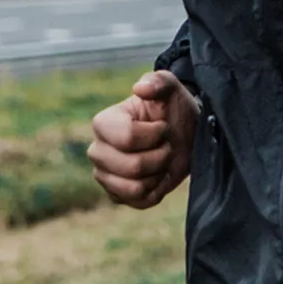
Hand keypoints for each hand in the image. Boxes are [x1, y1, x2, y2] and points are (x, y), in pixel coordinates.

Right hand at [88, 70, 198, 208]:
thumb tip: (140, 88)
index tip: (163, 126)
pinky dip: (157, 189)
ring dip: (159, 172)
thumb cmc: (173, 109)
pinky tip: (158, 174)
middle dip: (160, 155)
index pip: (126, 138)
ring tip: (161, 159)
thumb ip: (158, 81)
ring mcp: (104, 176)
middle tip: (165, 144)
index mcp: (103, 123)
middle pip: (132, 166)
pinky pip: (139, 201)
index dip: (154, 134)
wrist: (185, 136)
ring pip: (135, 188)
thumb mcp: (171, 89)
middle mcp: (97, 151)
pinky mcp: (117, 195)